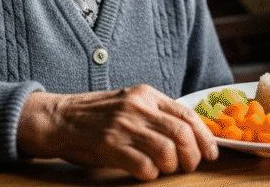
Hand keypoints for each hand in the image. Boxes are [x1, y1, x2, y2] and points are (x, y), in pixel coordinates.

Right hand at [17, 84, 217, 180]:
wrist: (57, 118)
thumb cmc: (96, 116)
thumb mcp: (129, 103)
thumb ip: (155, 113)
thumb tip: (190, 134)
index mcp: (146, 95)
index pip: (187, 114)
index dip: (205, 137)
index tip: (211, 153)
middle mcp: (137, 107)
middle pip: (182, 133)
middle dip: (192, 155)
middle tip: (189, 166)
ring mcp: (123, 126)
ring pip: (166, 150)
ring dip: (172, 166)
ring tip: (165, 169)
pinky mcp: (109, 146)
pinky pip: (143, 165)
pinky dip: (151, 174)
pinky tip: (146, 173)